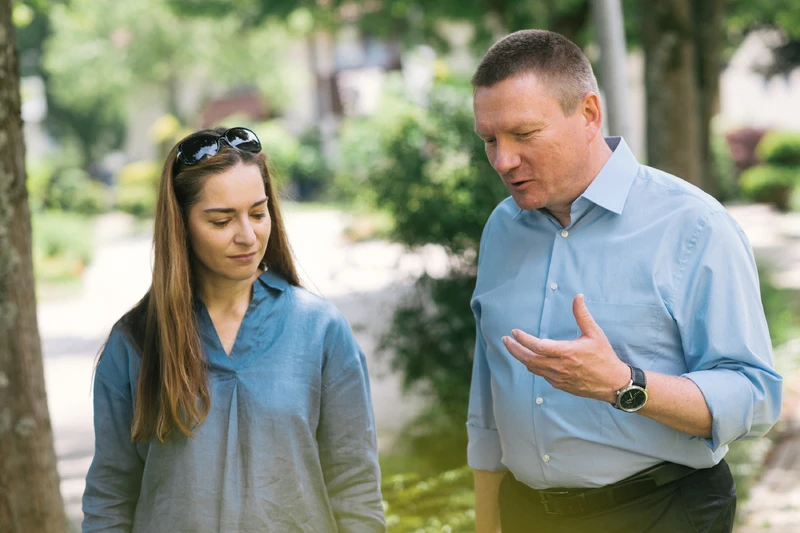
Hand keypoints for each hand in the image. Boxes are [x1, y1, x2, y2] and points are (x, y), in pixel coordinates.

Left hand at [502, 294, 630, 402]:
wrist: (613, 383)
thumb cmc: (604, 357)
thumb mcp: (595, 333)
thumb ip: (582, 315)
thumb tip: (578, 296)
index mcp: (567, 352)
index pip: (537, 346)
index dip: (523, 339)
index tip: (514, 332)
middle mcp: (559, 367)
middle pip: (529, 359)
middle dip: (514, 349)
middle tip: (505, 340)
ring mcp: (558, 378)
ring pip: (533, 368)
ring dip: (521, 358)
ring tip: (513, 348)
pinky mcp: (560, 385)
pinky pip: (541, 375)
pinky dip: (533, 366)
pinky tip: (530, 359)